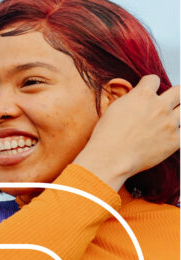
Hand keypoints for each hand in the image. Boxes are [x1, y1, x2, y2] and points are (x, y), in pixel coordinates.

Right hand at [74, 74, 179, 190]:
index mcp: (143, 95)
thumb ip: (131, 99)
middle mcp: (160, 106)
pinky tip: (166, 137)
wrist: (110, 159)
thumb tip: (137, 97)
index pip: (154, 79)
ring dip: (176, 114)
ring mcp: (170, 123)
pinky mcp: (175, 140)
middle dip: (173, 95)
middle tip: (165, 104)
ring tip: (165, 122)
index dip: (149, 85)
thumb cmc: (106, 136)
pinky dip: (176, 133)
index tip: (147, 92)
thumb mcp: (113, 109)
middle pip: (179, 91)